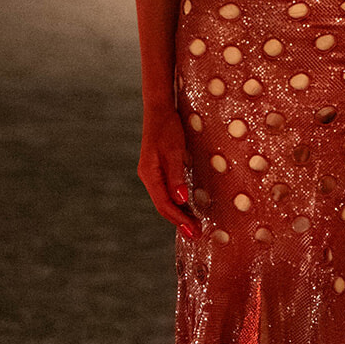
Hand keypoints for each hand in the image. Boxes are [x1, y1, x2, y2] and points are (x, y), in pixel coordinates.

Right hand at [137, 108, 199, 239]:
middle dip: (179, 221)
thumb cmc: (167, 127)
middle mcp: (148, 177)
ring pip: (164, 200)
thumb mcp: (174, 150)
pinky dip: (177, 202)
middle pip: (163, 205)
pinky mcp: (158, 169)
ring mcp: (152, 173)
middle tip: (196, 234)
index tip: (193, 230)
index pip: (165, 204)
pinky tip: (186, 207)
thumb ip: (176, 175)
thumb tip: (180, 199)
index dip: (179, 219)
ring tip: (193, 225)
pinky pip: (167, 191)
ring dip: (179, 213)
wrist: (159, 109)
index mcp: (150, 174)